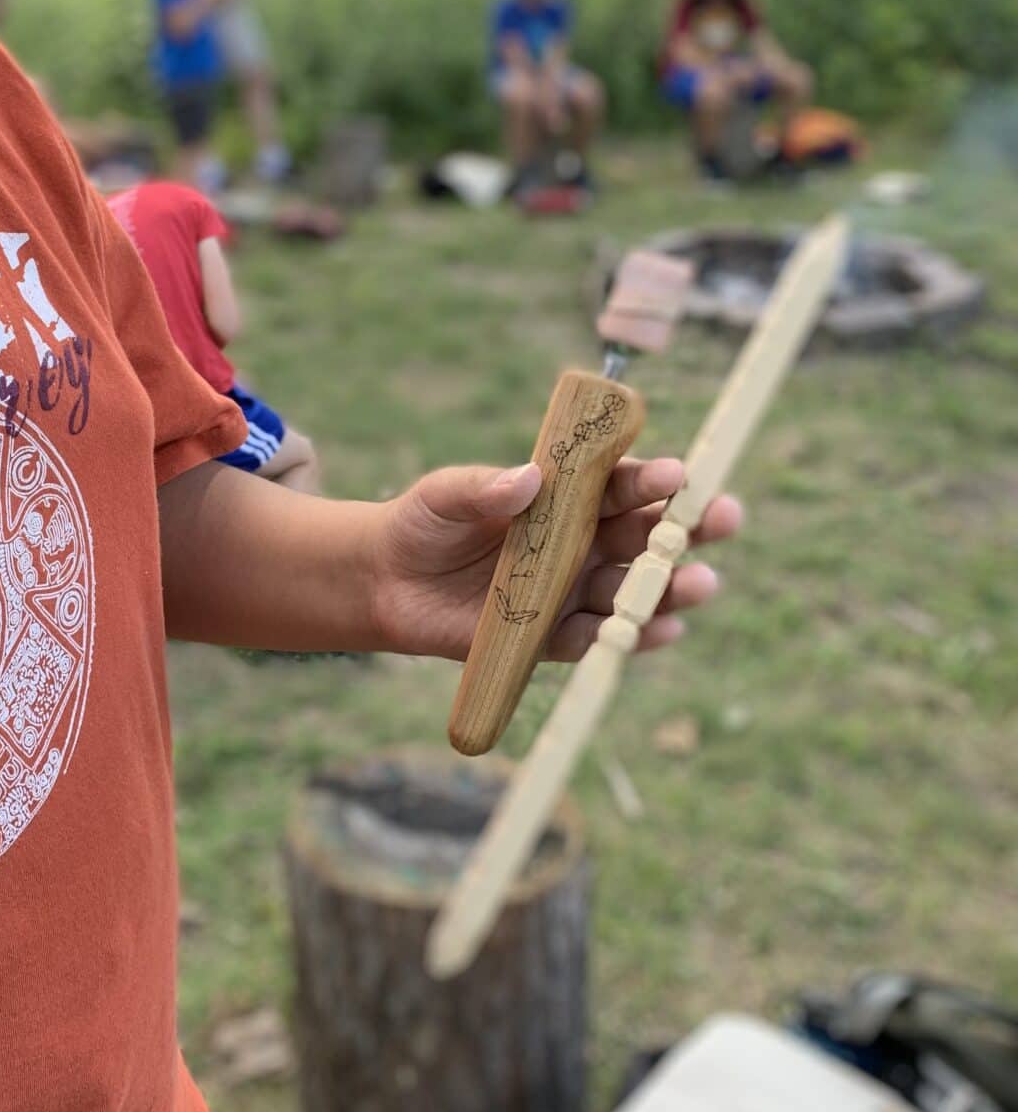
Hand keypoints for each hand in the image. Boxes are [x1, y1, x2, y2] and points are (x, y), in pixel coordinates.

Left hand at [367, 459, 741, 662]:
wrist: (387, 581)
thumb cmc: (424, 522)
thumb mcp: (444, 494)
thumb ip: (481, 488)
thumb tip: (526, 480)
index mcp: (565, 498)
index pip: (618, 486)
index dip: (650, 480)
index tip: (677, 474)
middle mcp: (580, 543)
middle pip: (645, 536)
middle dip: (688, 528)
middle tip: (725, 518)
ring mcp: (570, 590)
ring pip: (633, 590)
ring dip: (670, 588)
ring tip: (701, 583)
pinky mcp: (550, 636)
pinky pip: (597, 637)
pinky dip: (629, 636)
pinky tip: (660, 630)